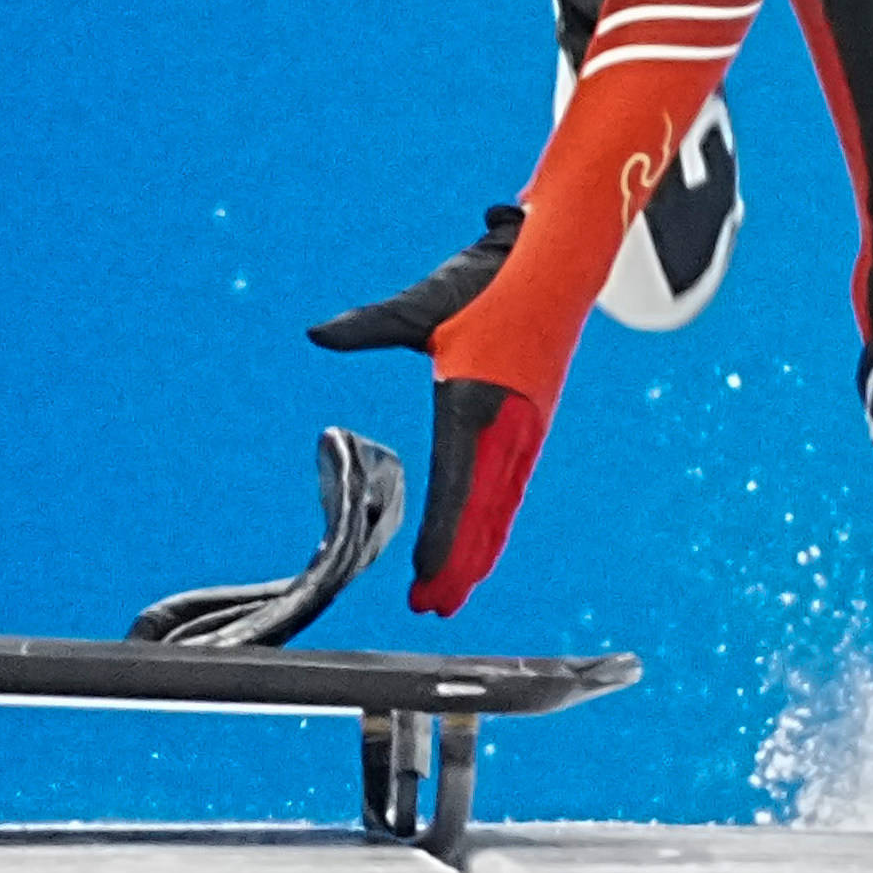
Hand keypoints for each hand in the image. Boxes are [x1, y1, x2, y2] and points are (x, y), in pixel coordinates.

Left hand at [311, 209, 549, 609]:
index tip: (423, 576)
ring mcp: (525, 430)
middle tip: (429, 608)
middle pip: (480, 513)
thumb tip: (318, 334)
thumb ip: (371, 325)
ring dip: (477, 554)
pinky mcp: (532, 426)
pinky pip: (512, 490)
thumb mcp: (424, 303)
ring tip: (452, 595)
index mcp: (474, 401)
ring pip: (500, 508)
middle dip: (456, 565)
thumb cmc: (486, 282)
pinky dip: (495, 525)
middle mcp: (506, 425)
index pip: (454, 485)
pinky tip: (482, 547)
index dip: (439, 537)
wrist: (555, 264)